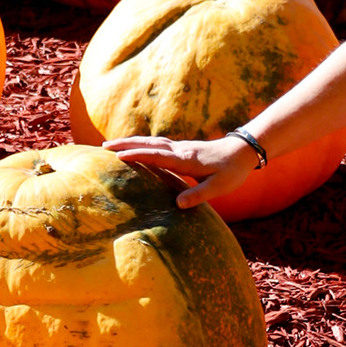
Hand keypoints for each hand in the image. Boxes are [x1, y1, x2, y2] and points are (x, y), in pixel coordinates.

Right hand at [104, 133, 257, 208]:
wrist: (242, 152)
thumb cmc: (231, 171)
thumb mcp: (219, 187)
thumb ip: (199, 195)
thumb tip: (177, 205)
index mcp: (186, 159)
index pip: (157, 156)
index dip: (138, 156)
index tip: (118, 157)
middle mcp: (180, 150)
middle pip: (148, 144)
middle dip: (125, 144)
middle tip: (103, 147)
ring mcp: (179, 147)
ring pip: (150, 142)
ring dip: (130, 142)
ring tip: (110, 145)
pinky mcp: (181, 149)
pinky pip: (156, 145)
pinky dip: (141, 144)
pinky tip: (133, 148)